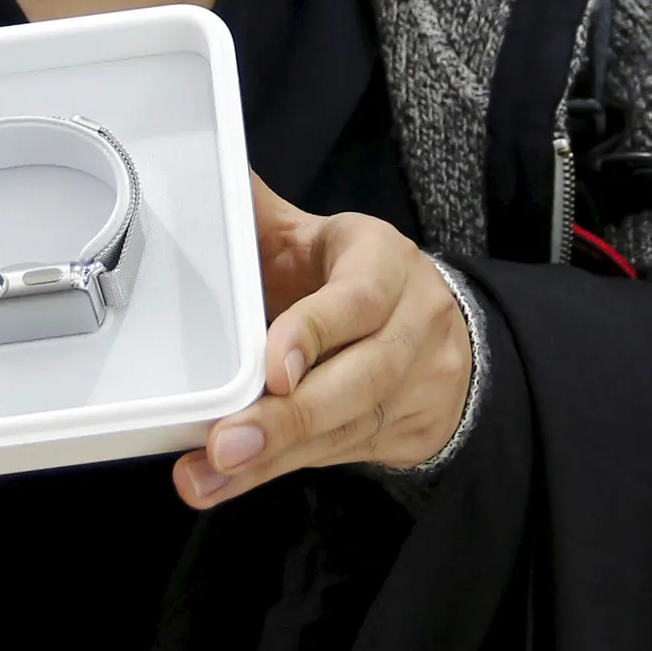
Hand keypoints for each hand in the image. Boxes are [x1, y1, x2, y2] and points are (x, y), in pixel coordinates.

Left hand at [172, 178, 474, 507]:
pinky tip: (224, 482)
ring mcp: (415, 385)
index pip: (357, 299)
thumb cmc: (357, 277)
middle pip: (356, 379)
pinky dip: (275, 471)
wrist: (443, 332)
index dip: (315, 333)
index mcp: (383, 261)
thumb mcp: (320, 237)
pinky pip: (336, 456)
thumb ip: (263, 213)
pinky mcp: (403, 433)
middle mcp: (411, 323)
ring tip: (207, 473)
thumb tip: (208, 167)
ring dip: (271, 457)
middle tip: (224, 441)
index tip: (273, 367)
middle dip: (285, 418)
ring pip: (343, 428)